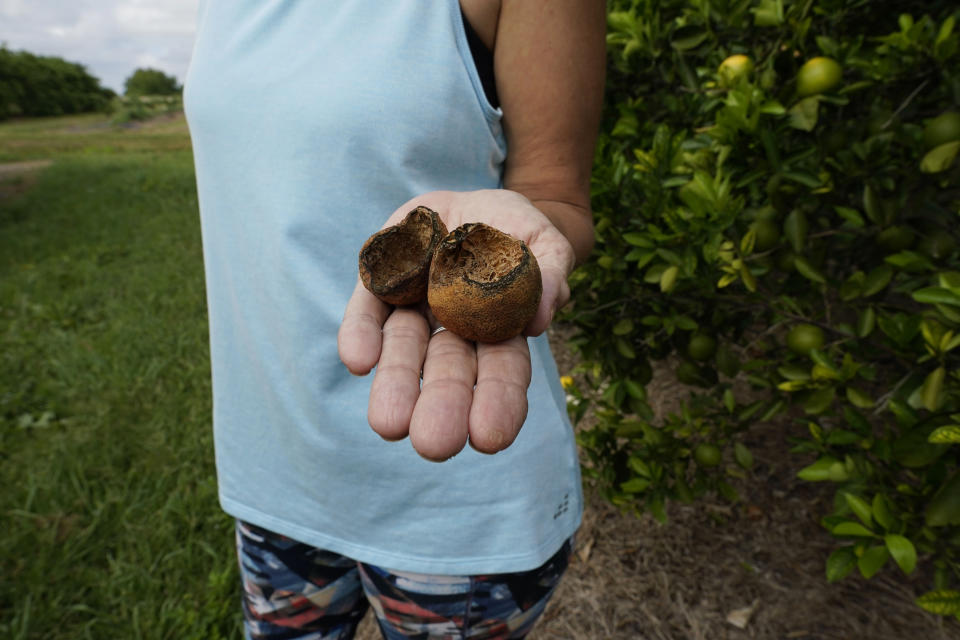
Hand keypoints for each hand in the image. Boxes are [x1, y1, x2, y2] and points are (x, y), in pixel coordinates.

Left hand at [337, 190, 575, 460]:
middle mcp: (452, 329)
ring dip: (397, 384)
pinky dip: (361, 335)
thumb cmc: (518, 232)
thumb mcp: (544, 243)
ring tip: (388, 424)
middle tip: (433, 444)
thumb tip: (537, 318)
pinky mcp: (381, 282)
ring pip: (403, 351)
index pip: (501, 374)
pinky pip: (367, 310)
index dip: (496, 404)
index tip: (488, 438)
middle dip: (442, 406)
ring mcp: (414, 308)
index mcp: (499, 330)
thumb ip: (549, 272)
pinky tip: (357, 360)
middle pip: (447, 372)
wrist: (473, 205)